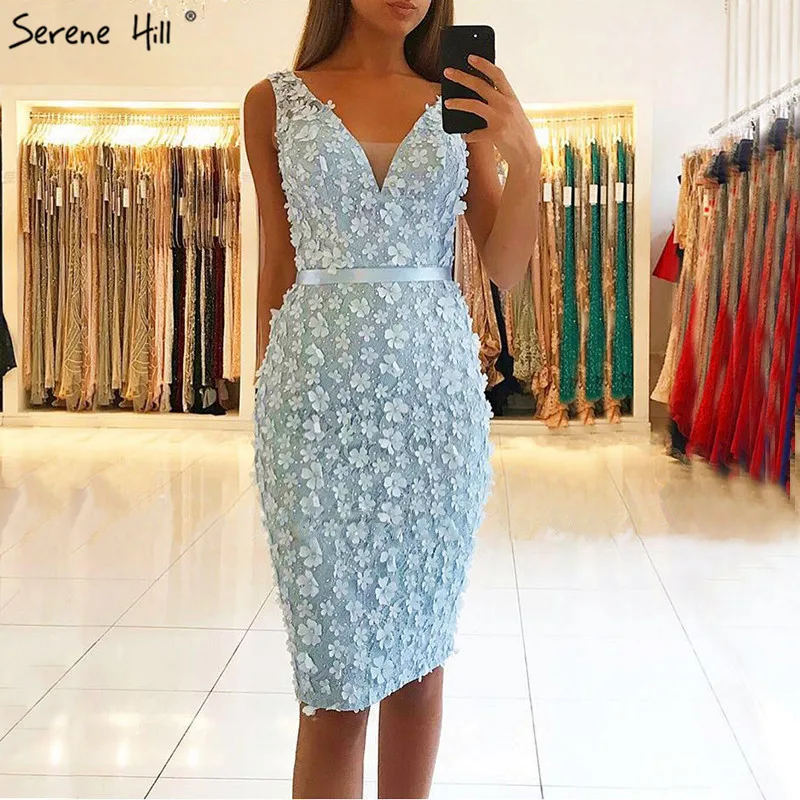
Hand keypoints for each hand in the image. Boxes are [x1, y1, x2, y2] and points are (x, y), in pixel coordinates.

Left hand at [444, 55, 540, 173]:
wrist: (527, 155)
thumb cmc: (519, 133)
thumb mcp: (514, 113)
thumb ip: (501, 102)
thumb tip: (481, 95)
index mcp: (511, 97)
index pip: (497, 75)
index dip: (483, 64)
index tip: (471, 57)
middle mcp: (506, 105)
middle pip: (480, 85)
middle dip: (462, 77)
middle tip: (448, 73)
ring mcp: (500, 119)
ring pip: (473, 105)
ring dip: (458, 103)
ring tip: (447, 102)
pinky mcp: (494, 134)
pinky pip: (475, 133)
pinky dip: (468, 135)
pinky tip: (465, 136)